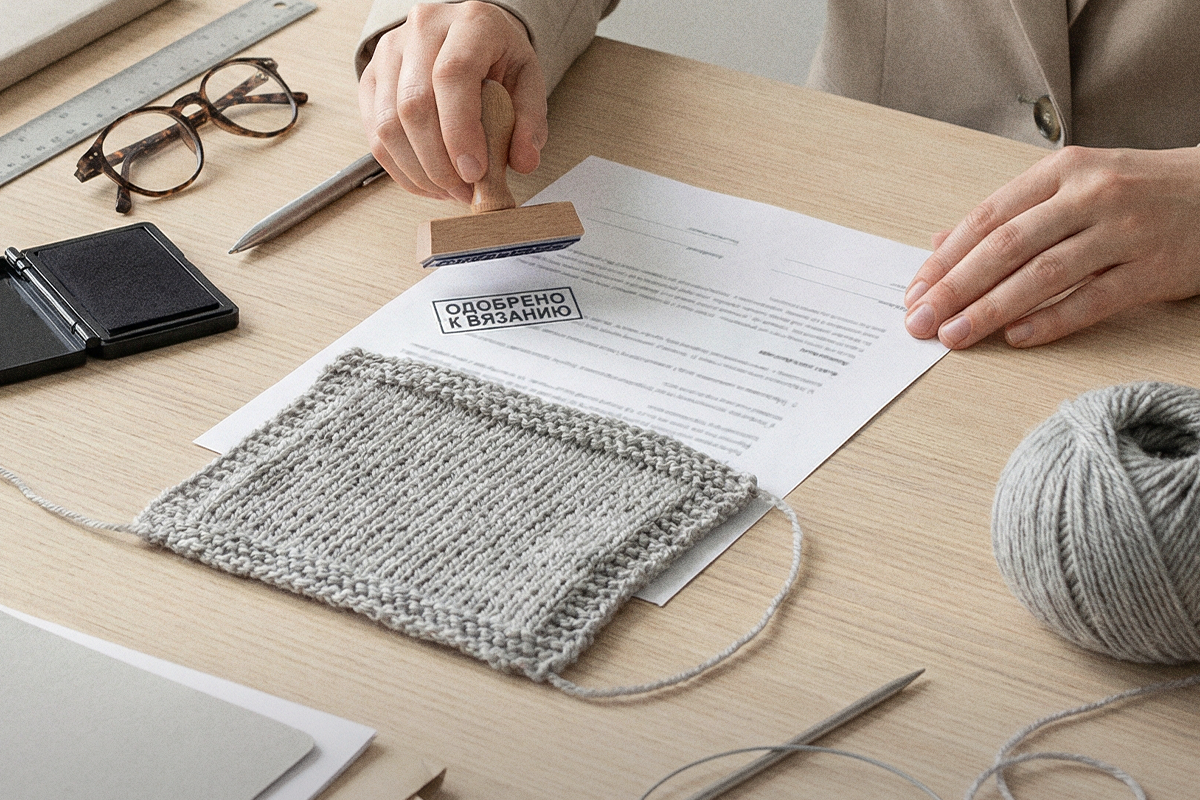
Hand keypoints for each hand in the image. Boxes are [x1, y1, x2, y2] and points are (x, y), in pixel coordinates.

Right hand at [358, 1, 547, 202]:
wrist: (468, 37)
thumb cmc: (498, 58)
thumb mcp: (527, 81)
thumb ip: (530, 121)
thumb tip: (524, 161)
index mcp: (470, 23)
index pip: (453, 75)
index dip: (460, 131)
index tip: (474, 172)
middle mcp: (423, 29)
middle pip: (414, 104)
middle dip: (438, 162)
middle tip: (464, 190)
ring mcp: (390, 51)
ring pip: (388, 124)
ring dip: (418, 170)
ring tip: (448, 190)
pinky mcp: (371, 78)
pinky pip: (374, 133)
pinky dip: (400, 169)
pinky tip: (427, 181)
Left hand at [903, 145, 1199, 347]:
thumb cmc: (1137, 191)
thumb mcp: (1072, 186)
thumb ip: (1009, 215)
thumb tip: (940, 246)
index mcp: (1063, 171)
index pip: (987, 219)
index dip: (945, 260)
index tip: (914, 292)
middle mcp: (1091, 195)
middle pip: (1006, 247)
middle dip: (954, 289)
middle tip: (920, 322)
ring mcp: (1125, 231)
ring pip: (1043, 275)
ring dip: (990, 310)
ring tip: (954, 336)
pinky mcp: (1154, 269)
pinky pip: (1091, 300)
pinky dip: (1048, 321)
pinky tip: (1014, 338)